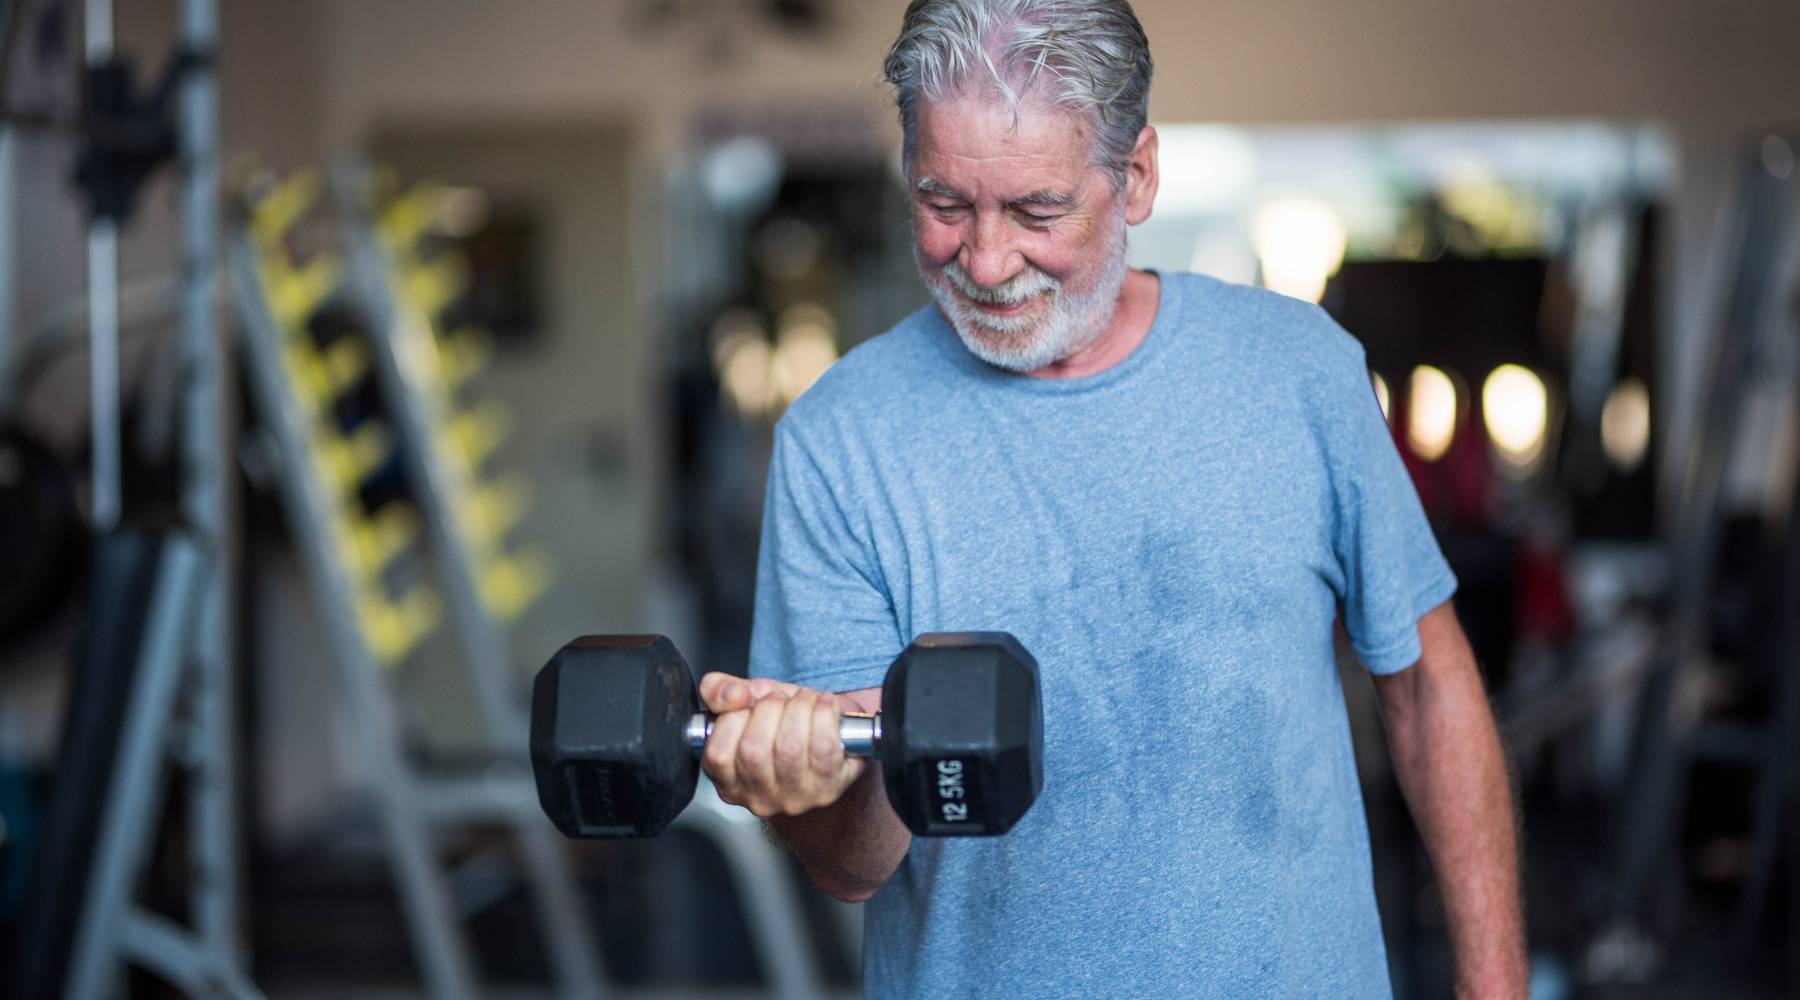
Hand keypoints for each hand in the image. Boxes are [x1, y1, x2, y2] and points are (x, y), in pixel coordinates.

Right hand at [696, 673, 865, 818]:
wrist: (834, 732)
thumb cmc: (783, 721)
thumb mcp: (744, 700)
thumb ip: (718, 690)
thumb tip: (731, 696)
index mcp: (729, 783)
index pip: (718, 754)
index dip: (734, 718)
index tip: (749, 702)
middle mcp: (759, 799)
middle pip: (754, 751)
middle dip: (770, 708)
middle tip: (781, 697)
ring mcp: (794, 798)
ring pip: (790, 748)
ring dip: (799, 708)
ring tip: (804, 698)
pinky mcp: (828, 789)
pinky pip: (824, 748)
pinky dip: (825, 714)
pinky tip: (825, 704)